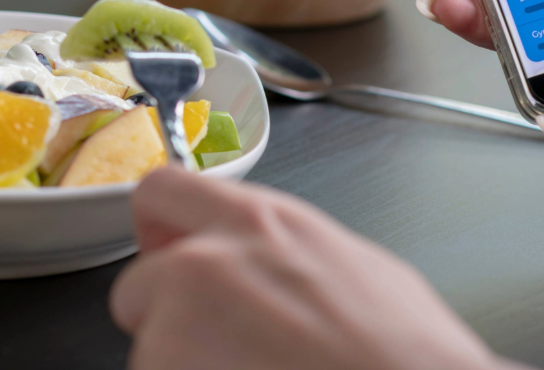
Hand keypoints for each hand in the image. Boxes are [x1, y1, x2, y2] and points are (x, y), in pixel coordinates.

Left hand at [110, 166, 519, 369]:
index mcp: (256, 224)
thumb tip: (270, 259)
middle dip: (164, 319)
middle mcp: (205, 266)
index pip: (161, 192)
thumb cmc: (407, 355)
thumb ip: (285, 248)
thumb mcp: (353, 263)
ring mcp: (181, 332)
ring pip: (150, 353)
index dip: (160, 233)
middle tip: (217, 345)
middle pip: (136, 286)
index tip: (168, 256)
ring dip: (185, 366)